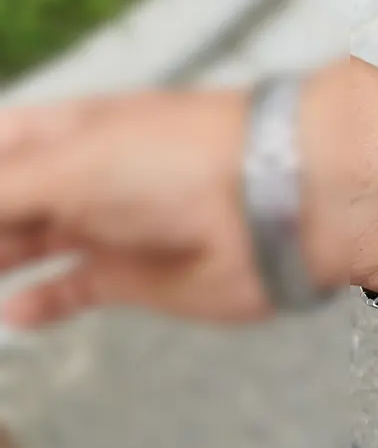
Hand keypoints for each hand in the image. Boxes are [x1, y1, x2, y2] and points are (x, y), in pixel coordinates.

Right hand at [0, 89, 276, 326]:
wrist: (282, 203)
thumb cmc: (180, 160)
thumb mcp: (67, 166)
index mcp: (58, 131)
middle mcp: (77, 176)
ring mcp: (106, 226)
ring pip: (22, 247)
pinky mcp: (135, 278)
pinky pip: (71, 291)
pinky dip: (38, 304)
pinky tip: (9, 316)